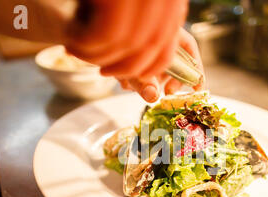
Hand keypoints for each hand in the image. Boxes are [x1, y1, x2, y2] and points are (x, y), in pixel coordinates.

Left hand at [66, 0, 202, 101]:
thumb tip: (154, 97)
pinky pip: (139, 71)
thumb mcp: (124, 63)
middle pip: (173, 64)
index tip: (197, 90)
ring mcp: (141, 47)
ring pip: (154, 70)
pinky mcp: (129, 55)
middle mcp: (153, 38)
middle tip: (164, 93)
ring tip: (134, 85)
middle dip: (167, 81)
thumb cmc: (99, 36)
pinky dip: (134, 79)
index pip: (189, 50)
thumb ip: (142, 80)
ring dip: (147, 82)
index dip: (195, 71)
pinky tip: (123, 81)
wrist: (70, 27)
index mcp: (160, 30)